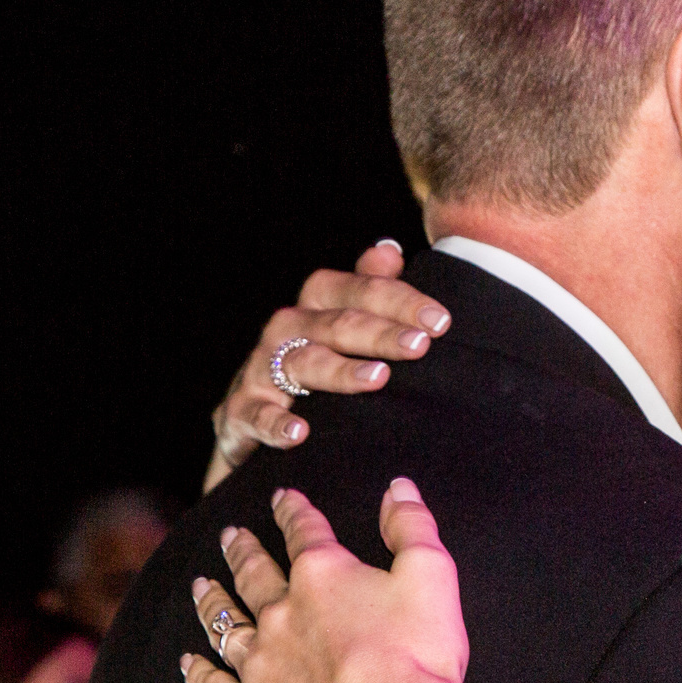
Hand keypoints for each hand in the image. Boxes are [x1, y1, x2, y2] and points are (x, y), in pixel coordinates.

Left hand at [182, 481, 470, 682]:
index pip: (303, 531)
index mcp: (322, 574)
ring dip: (212, 602)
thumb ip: (411, 526)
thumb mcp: (430, 575)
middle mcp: (280, 612)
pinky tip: (188, 664)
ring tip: (201, 586)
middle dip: (242, 550)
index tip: (282, 498)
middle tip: (231, 535)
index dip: (292, 510)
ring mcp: (259, 663)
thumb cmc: (420, 655)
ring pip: (225, 624)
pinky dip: (198, 674)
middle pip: (253, 573)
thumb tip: (398, 487)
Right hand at [203, 241, 456, 492]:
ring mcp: (261, 368)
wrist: (251, 418)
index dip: (401, 302)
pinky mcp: (241, 410)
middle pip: (338, 324)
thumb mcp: (338, 325)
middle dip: (381, 333)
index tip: (440, 322)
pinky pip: (257, 414)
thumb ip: (367, 289)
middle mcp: (287, 327)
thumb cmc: (311, 363)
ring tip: (378, 378)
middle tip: (420, 346)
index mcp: (316, 303)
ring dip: (341, 371)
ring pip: (303, 362)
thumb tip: (389, 249)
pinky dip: (276, 423)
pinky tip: (300, 433)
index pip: (361, 290)